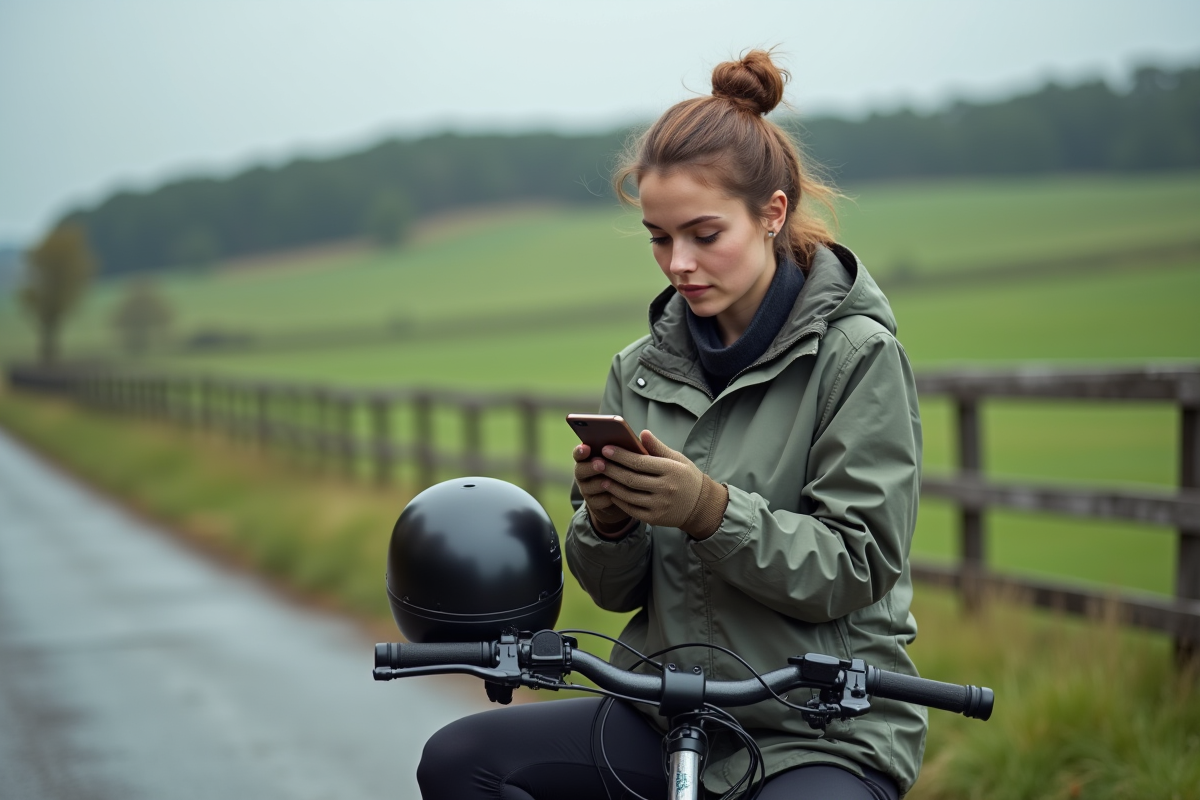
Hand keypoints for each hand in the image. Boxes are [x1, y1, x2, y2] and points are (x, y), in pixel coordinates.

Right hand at [572, 443, 633, 536]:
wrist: (628, 496)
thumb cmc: (629, 470)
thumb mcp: (631, 458)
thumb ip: (633, 446)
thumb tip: (645, 433)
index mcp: (591, 456)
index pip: (580, 452)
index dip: (581, 450)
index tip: (587, 447)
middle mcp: (585, 472)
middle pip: (580, 469)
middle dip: (590, 466)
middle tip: (601, 463)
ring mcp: (588, 488)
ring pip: (588, 486)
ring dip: (598, 483)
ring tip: (608, 480)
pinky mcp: (594, 503)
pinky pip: (597, 501)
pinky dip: (606, 498)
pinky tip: (615, 496)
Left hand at [591, 430, 727, 538]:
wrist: (701, 506)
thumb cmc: (686, 477)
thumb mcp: (678, 459)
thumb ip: (658, 447)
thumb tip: (642, 433)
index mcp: (671, 470)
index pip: (640, 462)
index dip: (621, 455)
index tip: (605, 449)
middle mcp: (665, 488)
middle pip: (631, 479)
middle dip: (611, 469)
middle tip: (596, 462)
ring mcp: (660, 505)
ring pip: (629, 495)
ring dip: (612, 486)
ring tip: (600, 476)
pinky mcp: (655, 518)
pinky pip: (632, 509)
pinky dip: (619, 500)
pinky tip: (611, 492)